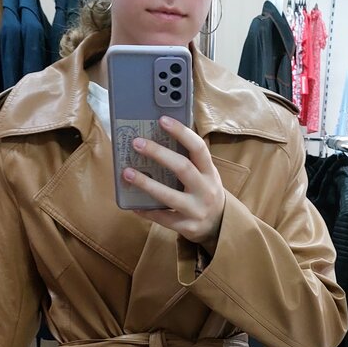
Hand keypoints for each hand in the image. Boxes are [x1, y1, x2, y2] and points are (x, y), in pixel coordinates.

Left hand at [125, 116, 225, 255]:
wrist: (219, 225)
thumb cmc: (205, 193)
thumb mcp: (205, 175)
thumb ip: (190, 161)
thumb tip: (158, 139)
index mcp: (210, 172)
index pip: (198, 148)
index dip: (181, 132)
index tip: (162, 120)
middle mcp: (205, 190)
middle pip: (182, 168)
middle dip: (158, 154)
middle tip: (137, 143)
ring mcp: (197, 210)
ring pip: (169, 196)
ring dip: (146, 184)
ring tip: (127, 173)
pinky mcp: (188, 227)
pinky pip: (163, 218)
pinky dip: (146, 210)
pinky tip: (133, 204)